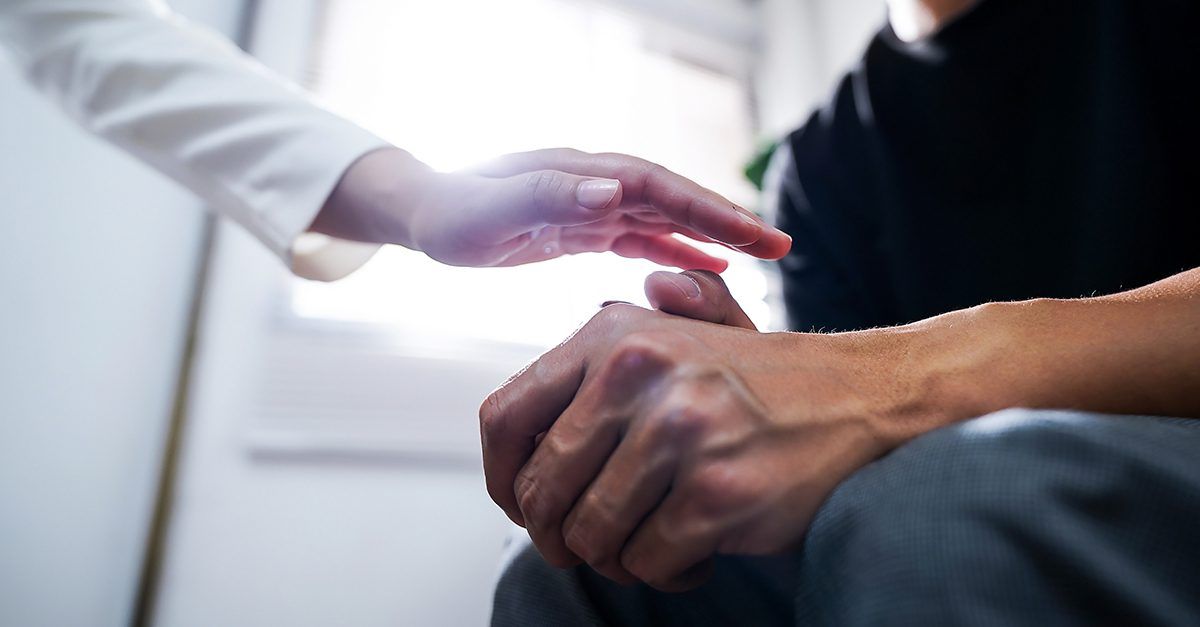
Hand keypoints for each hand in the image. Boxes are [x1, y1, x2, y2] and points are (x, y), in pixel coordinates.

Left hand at [313, 148, 791, 269]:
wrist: (424, 214)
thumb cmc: (452, 215)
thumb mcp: (492, 211)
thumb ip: (549, 197)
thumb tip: (615, 192)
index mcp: (581, 174)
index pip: (660, 187)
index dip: (710, 210)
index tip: (756, 236)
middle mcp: (595, 183)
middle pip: (675, 199)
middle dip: (727, 221)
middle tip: (782, 248)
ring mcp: (592, 204)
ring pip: (665, 218)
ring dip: (710, 235)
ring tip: (760, 259)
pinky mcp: (584, 227)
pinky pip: (640, 237)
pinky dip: (675, 249)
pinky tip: (704, 268)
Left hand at [480, 272, 920, 590]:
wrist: (863, 396)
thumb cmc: (757, 379)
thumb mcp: (676, 334)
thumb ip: (601, 351)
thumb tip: (526, 407)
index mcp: (612, 335)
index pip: (504, 418)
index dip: (501, 478)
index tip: (522, 506)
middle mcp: (638, 375)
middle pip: (542, 491)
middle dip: (557, 534)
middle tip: (589, 542)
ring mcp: (679, 434)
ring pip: (591, 537)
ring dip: (616, 556)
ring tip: (652, 539)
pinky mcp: (718, 494)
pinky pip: (648, 565)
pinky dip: (666, 573)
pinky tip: (697, 551)